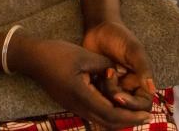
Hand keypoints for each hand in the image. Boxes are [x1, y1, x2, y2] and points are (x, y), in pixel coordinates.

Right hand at [17, 37, 150, 128]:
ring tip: (134, 113)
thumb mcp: (84, 56)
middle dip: (128, 121)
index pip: (112, 114)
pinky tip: (116, 104)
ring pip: (100, 120)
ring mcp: (73, 106)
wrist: (32, 58)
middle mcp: (78, 106)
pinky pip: (93, 113)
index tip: (147, 114)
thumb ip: (104, 66)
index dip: (131, 116)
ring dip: (118, 119)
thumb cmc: (56, 54)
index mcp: (82, 96)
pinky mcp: (71, 102)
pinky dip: (108, 113)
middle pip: (108, 123)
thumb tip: (120, 73)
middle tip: (146, 117)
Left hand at [83, 21, 154, 111]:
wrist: (98, 28)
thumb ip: (143, 68)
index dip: (132, 105)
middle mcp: (128, 87)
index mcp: (141, 81)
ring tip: (102, 72)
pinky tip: (93, 75)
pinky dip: (94, 91)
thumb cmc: (119, 36)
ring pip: (111, 104)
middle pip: (126, 108)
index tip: (119, 96)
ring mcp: (114, 87)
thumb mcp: (133, 50)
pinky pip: (97, 97)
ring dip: (105, 92)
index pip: (143, 105)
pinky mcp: (99, 85)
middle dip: (116, 99)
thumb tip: (152, 89)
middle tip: (107, 80)